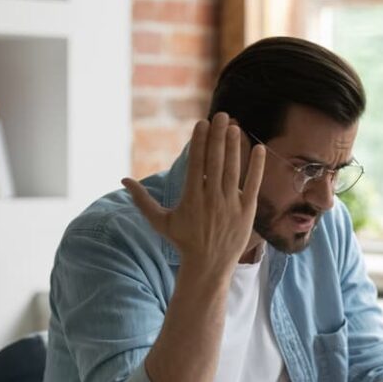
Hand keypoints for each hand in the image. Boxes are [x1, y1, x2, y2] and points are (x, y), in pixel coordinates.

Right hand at [122, 112, 265, 270]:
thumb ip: (142, 199)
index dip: (200, 141)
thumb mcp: (160, 221)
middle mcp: (212, 198)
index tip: (202, 123)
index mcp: (192, 197)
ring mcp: (230, 204)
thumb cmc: (183, 241)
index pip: (197, 162)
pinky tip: (259, 148)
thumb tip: (123, 180)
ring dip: (235, 146)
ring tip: (235, 127)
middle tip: (222, 115)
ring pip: (233, 169)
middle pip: (216, 160)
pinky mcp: (247, 211)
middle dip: (219, 136)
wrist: (208, 266)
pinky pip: (254, 184)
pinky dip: (257, 167)